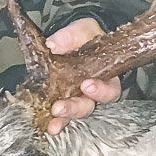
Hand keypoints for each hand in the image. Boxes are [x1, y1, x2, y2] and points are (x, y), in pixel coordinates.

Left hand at [43, 17, 121, 134]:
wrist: (74, 39)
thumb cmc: (86, 37)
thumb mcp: (83, 30)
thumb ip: (71, 35)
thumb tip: (53, 44)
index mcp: (106, 76)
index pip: (109, 89)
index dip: (100, 91)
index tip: (86, 85)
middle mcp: (93, 92)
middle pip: (88, 106)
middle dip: (74, 108)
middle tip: (60, 108)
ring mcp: (76, 97)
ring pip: (73, 113)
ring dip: (63, 119)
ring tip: (52, 125)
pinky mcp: (61, 99)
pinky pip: (59, 113)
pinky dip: (52, 119)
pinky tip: (45, 123)